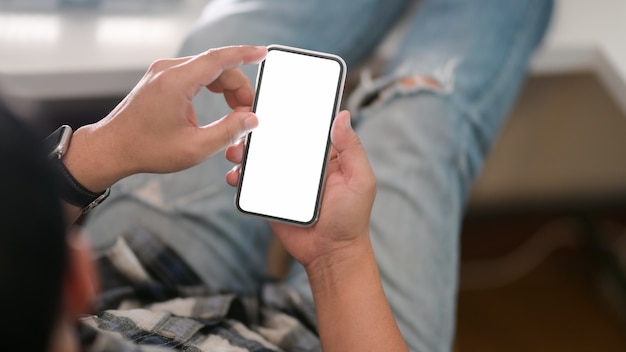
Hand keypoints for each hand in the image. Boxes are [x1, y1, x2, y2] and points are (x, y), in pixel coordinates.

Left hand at [64, 45, 266, 192]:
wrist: (112, 149)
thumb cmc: (146, 149)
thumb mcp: (195, 147)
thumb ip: (228, 132)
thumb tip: (250, 119)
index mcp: (176, 82)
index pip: (219, 58)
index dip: (245, 54)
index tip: (262, 53)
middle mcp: (168, 71)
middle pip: (217, 67)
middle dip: (238, 88)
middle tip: (247, 114)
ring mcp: (163, 73)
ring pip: (207, 70)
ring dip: (226, 88)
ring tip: (235, 114)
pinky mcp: (161, 80)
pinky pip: (195, 75)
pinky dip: (212, 87)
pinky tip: (219, 105)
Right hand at [226, 111, 376, 268]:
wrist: (330, 253)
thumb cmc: (351, 218)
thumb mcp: (359, 180)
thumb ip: (352, 149)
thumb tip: (343, 115)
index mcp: (324, 155)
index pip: (306, 128)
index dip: (292, 114)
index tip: (275, 100)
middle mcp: (302, 164)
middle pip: (278, 140)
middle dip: (260, 130)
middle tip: (245, 122)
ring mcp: (284, 180)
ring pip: (261, 159)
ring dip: (246, 151)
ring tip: (236, 150)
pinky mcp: (270, 197)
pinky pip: (251, 183)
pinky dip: (240, 177)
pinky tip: (235, 175)